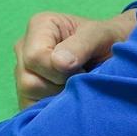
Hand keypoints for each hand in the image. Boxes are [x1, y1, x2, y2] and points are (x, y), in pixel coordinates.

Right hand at [12, 9, 136, 109]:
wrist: (113, 54)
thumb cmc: (107, 40)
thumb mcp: (100, 36)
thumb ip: (81, 45)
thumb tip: (58, 63)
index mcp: (39, 26)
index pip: (35, 57)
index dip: (59, 71)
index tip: (83, 69)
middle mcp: (24, 48)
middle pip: (28, 81)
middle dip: (59, 86)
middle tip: (81, 78)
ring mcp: (23, 72)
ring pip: (28, 97)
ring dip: (56, 98)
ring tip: (75, 86)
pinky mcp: (26, 93)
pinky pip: (30, 109)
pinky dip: (50, 109)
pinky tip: (67, 99)